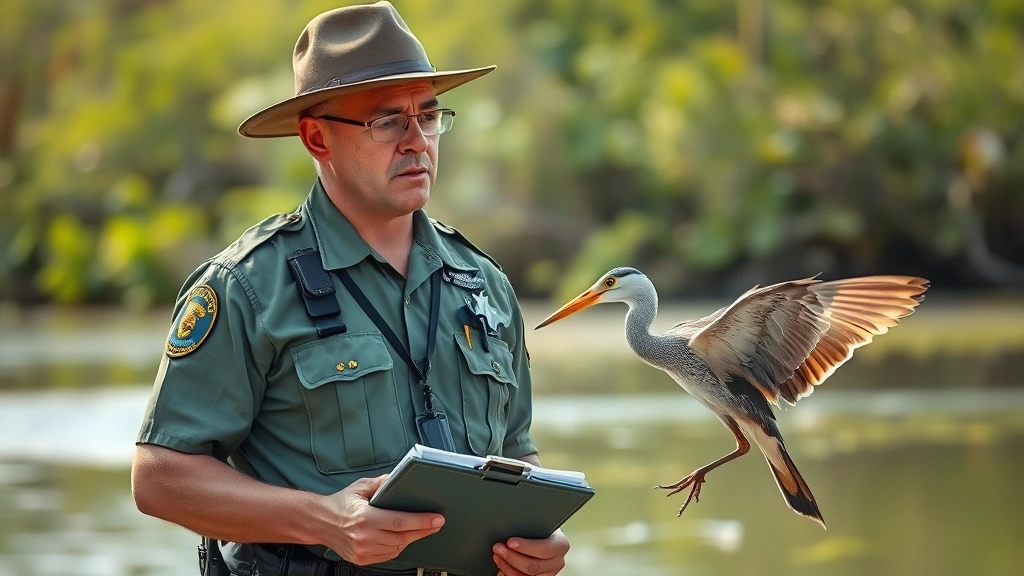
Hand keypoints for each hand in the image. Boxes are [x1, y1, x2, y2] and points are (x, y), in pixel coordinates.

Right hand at [322, 474, 444, 565]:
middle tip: (436, 524)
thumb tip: (400, 477)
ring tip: (419, 529)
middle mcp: (364, 537)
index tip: (436, 519)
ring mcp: (362, 551)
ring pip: (396, 548)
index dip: (421, 521)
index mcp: (364, 518)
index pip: (400, 521)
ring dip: (410, 539)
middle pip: (402, 537)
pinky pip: (387, 556)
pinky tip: (401, 538)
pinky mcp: (361, 559)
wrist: (319, 522)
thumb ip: (382, 482)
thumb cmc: (340, 503)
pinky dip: (397, 547)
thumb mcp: (360, 487)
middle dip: (422, 530)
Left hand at [491, 529, 569, 575]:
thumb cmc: (542, 530)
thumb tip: (512, 528)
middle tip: (498, 548)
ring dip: (508, 567)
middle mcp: (557, 562)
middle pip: (533, 566)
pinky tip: (502, 566)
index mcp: (560, 545)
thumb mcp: (541, 525)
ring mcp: (549, 573)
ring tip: (497, 556)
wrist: (547, 539)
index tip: (510, 542)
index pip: (543, 549)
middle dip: (512, 557)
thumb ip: (531, 529)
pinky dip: (509, 574)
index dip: (525, 547)